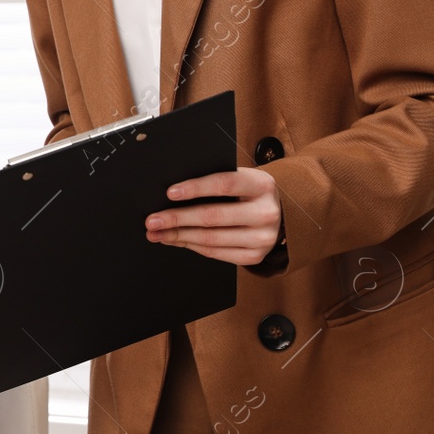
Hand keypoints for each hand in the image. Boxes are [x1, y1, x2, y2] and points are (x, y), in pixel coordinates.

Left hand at [145, 166, 280, 265]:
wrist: (281, 213)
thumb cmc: (250, 192)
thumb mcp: (242, 178)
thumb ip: (216, 180)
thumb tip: (173, 192)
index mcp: (261, 185)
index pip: (224, 184)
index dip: (195, 188)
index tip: (170, 193)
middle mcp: (265, 213)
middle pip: (213, 216)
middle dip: (176, 219)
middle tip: (152, 220)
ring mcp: (262, 238)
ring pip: (211, 238)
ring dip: (178, 236)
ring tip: (156, 232)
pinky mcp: (255, 256)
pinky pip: (216, 253)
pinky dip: (191, 246)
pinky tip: (175, 240)